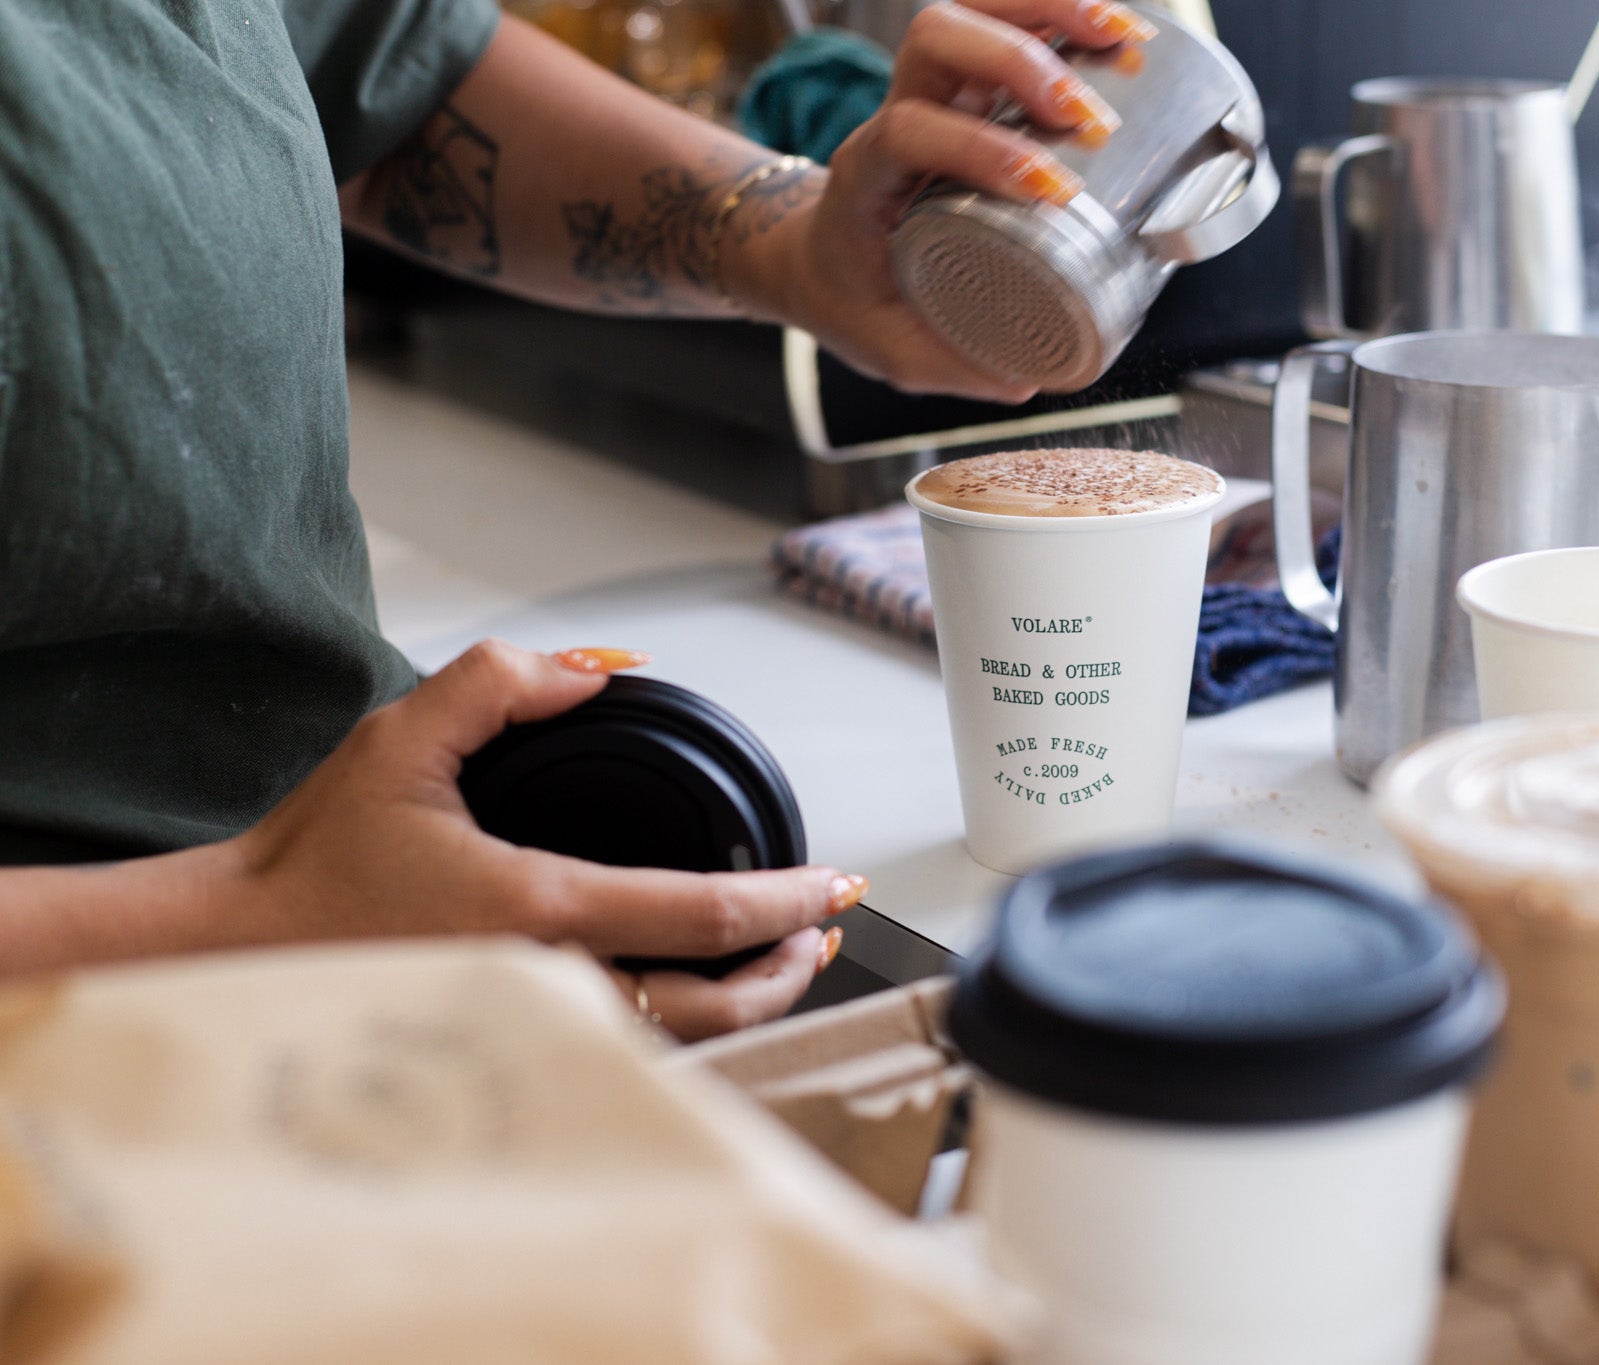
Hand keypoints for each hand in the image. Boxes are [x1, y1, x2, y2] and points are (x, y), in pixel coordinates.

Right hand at [222, 640, 866, 1040]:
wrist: (234, 957)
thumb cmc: (311, 863)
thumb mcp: (400, 739)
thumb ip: (501, 685)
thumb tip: (600, 671)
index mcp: (538, 911)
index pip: (703, 917)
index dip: (787, 900)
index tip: (835, 883)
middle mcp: (550, 985)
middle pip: (717, 1010)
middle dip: (789, 968)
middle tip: (822, 927)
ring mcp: (535, 1030)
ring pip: (680, 1046)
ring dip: (746, 1004)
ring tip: (778, 957)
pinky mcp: (513, 1048)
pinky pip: (628, 1053)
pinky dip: (686, 1025)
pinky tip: (694, 988)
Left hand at [749, 0, 1157, 400]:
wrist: (823, 254)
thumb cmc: (855, 297)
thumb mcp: (886, 347)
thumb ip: (947, 365)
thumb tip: (1024, 379)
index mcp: (866, 173)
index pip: (909, 130)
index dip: (978, 148)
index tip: (1049, 189)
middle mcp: (896, 112)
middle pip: (937, 37)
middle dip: (1019, 61)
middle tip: (1090, 118)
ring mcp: (934, 89)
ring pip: (973, 8)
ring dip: (1048, 10)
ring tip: (1123, 41)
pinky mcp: (970, 85)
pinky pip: (1008, 21)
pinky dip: (1062, 12)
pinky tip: (1120, 29)